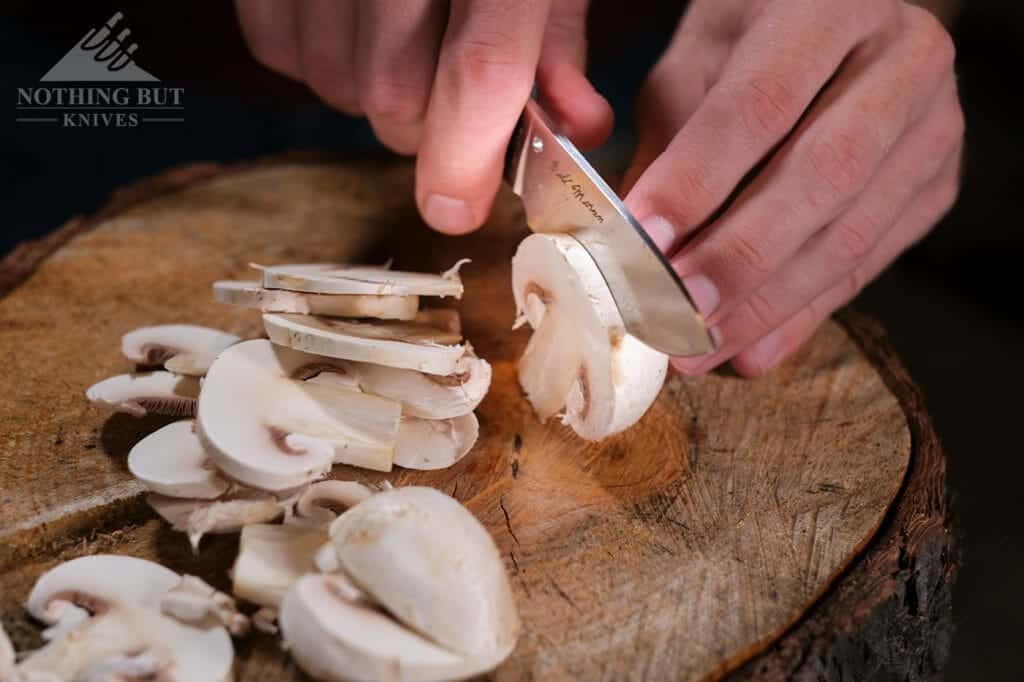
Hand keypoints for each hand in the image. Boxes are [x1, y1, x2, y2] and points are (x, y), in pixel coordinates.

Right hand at [235, 0, 612, 233]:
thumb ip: (560, 35)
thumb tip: (577, 124)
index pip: (477, 69)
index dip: (467, 158)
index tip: (456, 211)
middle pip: (393, 99)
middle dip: (426, 132)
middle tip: (449, 107)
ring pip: (336, 87)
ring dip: (375, 98)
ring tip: (404, 49)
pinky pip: (279, 52)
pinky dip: (320, 61)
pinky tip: (354, 27)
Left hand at [622, 0, 963, 376]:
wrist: (841, 31)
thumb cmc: (750, 42)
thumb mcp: (695, 65)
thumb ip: (668, 143)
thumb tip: (632, 246)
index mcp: (832, 9)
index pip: (761, 104)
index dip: (699, 180)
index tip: (643, 242)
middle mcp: (903, 62)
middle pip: (822, 175)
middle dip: (740, 256)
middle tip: (676, 312)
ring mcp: (934, 128)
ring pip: (850, 233)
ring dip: (767, 305)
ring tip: (700, 349)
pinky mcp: (936, 187)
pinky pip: (868, 265)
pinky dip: (803, 315)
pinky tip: (753, 352)